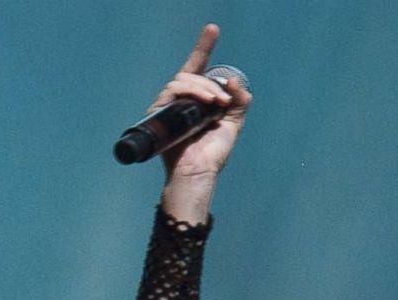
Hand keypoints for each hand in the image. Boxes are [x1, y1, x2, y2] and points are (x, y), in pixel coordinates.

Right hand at [152, 24, 252, 180]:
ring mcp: (169, 105)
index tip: (213, 29)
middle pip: (191, 75)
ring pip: (182, 81)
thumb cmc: (211, 153)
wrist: (199, 173)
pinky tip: (206, 103)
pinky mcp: (160, 112)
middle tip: (225, 100)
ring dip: (203, 88)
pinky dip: (192, 93)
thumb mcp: (231, 125)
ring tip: (217, 104)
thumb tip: (236, 83)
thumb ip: (238, 104)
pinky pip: (173, 91)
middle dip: (210, 83)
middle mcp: (181, 100)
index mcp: (197, 100)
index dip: (204, 48)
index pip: (198, 69)